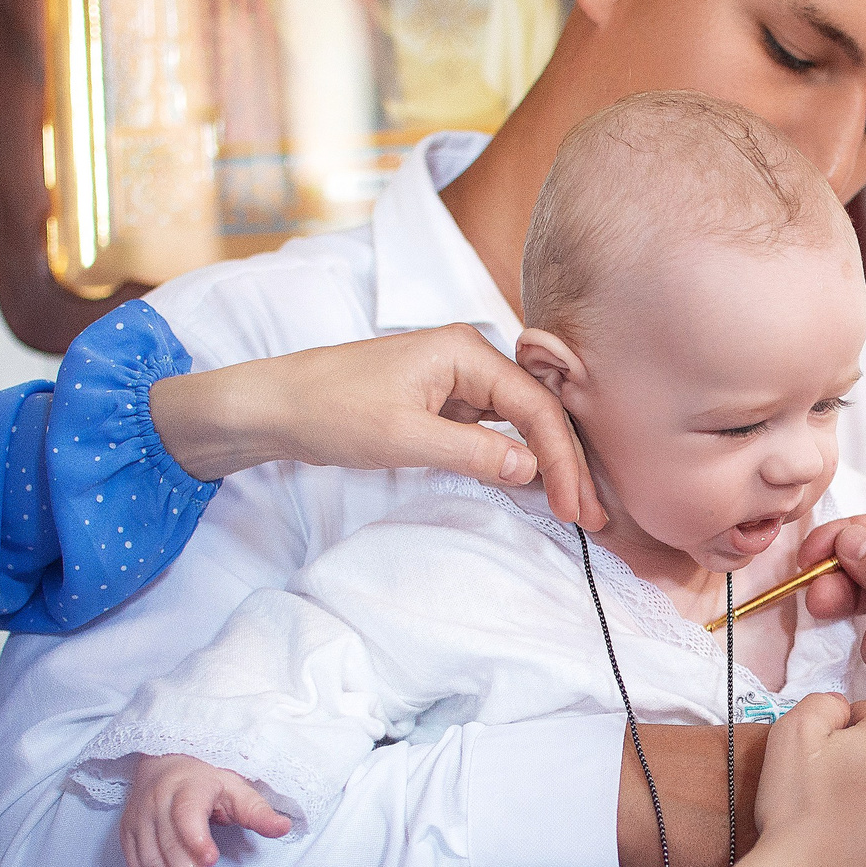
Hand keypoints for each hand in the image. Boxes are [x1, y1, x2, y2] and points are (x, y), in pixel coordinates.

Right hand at [118, 753, 292, 866]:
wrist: (162, 765)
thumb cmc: (205, 781)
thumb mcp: (234, 788)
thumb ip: (256, 810)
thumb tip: (283, 827)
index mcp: (187, 787)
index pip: (186, 814)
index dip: (195, 838)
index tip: (211, 861)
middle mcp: (157, 804)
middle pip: (169, 846)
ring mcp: (139, 821)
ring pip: (151, 862)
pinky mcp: (128, 837)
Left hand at [150, 324, 604, 528]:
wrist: (274, 404)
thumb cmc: (330, 410)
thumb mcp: (404, 437)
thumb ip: (473, 452)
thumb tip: (532, 468)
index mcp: (465, 350)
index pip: (536, 407)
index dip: (562, 460)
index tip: (575, 508)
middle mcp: (469, 356)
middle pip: (539, 412)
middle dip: (567, 464)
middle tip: (591, 516)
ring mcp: (457, 379)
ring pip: (521, 422)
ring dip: (547, 464)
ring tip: (574, 508)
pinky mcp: (443, 401)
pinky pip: (495, 429)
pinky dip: (517, 459)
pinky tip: (535, 487)